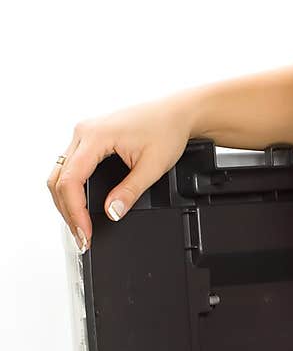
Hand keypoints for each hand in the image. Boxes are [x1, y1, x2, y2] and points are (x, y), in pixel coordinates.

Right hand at [47, 93, 194, 251]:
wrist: (175, 113)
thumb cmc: (166, 130)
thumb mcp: (152, 167)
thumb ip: (130, 192)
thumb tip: (111, 213)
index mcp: (95, 135)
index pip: (71, 180)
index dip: (75, 211)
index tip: (85, 232)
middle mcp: (84, 132)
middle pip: (59, 179)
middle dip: (68, 212)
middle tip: (82, 237)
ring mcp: (84, 135)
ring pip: (61, 174)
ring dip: (67, 202)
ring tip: (80, 226)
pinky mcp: (89, 140)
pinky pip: (70, 168)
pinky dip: (72, 190)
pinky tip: (80, 206)